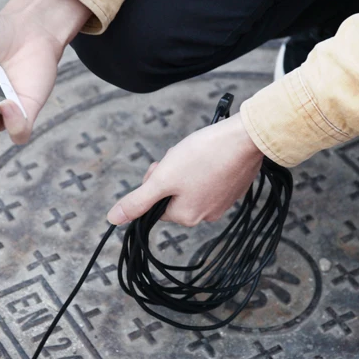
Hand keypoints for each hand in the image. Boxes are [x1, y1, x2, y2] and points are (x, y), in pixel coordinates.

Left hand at [107, 114, 264, 226]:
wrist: (245, 139)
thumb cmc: (203, 156)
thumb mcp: (162, 178)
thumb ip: (137, 201)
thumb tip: (113, 219)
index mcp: (186, 217)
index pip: (156, 204)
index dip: (156, 182)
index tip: (166, 166)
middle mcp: (205, 216)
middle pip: (173, 195)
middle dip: (172, 174)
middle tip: (181, 157)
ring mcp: (223, 203)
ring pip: (191, 185)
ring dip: (188, 169)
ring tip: (199, 154)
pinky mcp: (234, 189)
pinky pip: (210, 180)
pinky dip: (206, 166)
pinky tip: (211, 155)